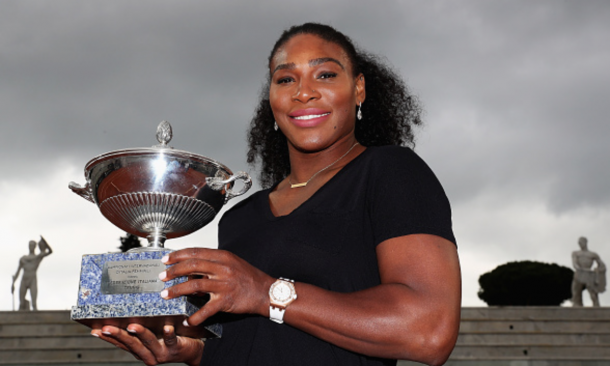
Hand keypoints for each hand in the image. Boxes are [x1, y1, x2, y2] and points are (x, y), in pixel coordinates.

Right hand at [92, 324, 202, 365]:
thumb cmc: (171, 339)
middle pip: (131, 344)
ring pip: (148, 342)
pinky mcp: (175, 348)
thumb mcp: (153, 334)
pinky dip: (168, 334)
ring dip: (140, 334)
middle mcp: (148, 354)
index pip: (121, 343)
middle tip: (107, 328)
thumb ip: (142, 325)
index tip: (95, 330)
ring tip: (133, 326)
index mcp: (140, 350)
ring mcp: (161, 352)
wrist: (192, 351)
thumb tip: (128, 309)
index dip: (108, 337)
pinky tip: (166, 328)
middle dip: (118, 335)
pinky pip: (171, 340)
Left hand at [159, 248, 273, 325]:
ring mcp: (224, 284)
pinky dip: (195, 316)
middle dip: (173, 271)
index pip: (195, 252)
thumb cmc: (248, 277)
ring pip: (194, 284)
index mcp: (222, 256)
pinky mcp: (226, 300)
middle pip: (192, 265)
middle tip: (162, 276)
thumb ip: (212, 264)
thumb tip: (191, 269)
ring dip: (177, 290)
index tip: (166, 259)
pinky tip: (188, 320)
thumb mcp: (231, 263)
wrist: (265, 291)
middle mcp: (222, 268)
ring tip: (165, 294)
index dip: (177, 255)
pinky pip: (206, 309)